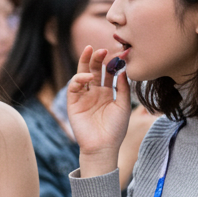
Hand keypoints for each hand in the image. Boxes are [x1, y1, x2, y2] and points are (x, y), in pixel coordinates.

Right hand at [66, 47, 130, 173]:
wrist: (103, 147)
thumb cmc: (115, 129)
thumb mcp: (123, 105)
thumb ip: (123, 87)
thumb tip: (124, 69)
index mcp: (106, 93)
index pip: (107, 73)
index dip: (111, 63)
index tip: (119, 54)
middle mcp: (94, 93)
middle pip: (94, 70)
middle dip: (97, 59)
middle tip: (102, 49)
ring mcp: (83, 97)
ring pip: (82, 74)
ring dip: (85, 62)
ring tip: (91, 51)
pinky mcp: (73, 103)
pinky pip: (74, 86)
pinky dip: (79, 78)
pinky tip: (88, 76)